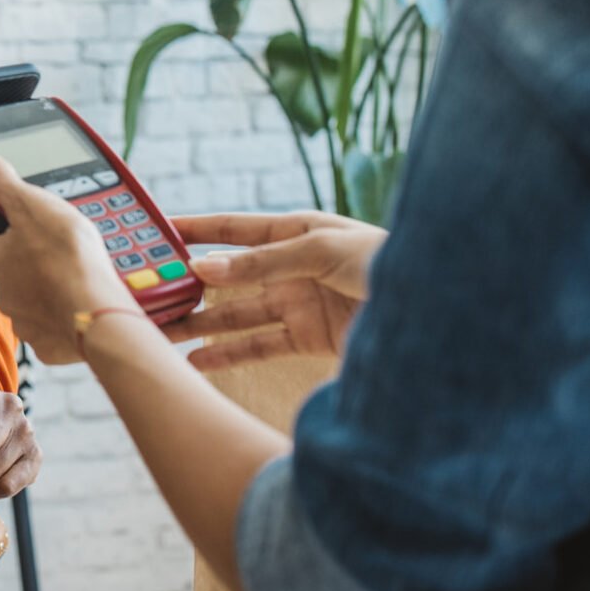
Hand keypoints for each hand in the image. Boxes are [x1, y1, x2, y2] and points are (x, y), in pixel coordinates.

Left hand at [0, 146, 132, 364]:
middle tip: (55, 251)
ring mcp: (27, 321)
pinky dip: (63, 316)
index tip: (19, 227)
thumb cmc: (66, 259)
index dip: (0, 234)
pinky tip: (81, 304)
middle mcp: (5, 293)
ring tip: (73, 276)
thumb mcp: (32, 205)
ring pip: (31, 300)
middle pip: (9, 273)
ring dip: (46, 289)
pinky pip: (53, 327)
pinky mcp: (50, 344)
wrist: (97, 315)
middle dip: (26, 263)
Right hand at [170, 213, 384, 370]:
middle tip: (149, 296)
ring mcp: (299, 304)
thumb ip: (263, 262)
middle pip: (229, 277)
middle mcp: (292, 267)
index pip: (234, 229)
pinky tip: (198, 361)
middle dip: (190, 286)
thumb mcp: (322, 251)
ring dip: (201, 324)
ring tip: (162, 334)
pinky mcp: (309, 338)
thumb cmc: (388, 263)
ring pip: (238, 314)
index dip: (195, 229)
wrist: (440, 312)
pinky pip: (260, 344)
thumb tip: (205, 268)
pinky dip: (229, 354)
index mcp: (296, 232)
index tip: (155, 231)